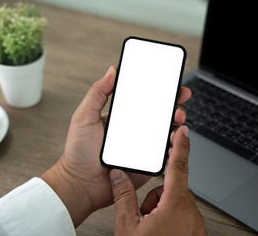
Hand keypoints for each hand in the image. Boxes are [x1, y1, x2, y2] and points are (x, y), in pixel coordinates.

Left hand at [41, 66, 191, 226]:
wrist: (81, 185)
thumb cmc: (78, 153)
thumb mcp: (84, 116)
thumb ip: (97, 93)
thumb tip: (111, 71)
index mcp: (122, 117)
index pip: (144, 100)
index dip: (158, 91)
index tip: (169, 83)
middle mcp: (135, 130)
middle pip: (160, 114)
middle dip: (173, 105)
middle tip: (178, 99)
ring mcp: (142, 146)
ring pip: (166, 132)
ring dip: (176, 123)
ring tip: (178, 118)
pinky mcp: (148, 162)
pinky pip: (165, 152)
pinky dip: (174, 144)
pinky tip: (175, 138)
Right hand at [110, 126, 205, 235]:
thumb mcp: (127, 226)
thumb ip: (123, 197)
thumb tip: (118, 176)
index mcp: (176, 207)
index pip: (179, 167)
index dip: (180, 146)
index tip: (182, 132)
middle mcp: (191, 215)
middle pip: (175, 189)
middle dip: (158, 195)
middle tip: (145, 212)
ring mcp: (196, 226)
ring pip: (180, 203)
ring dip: (164, 208)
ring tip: (150, 225)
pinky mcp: (197, 235)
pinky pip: (186, 217)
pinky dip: (173, 219)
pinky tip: (160, 231)